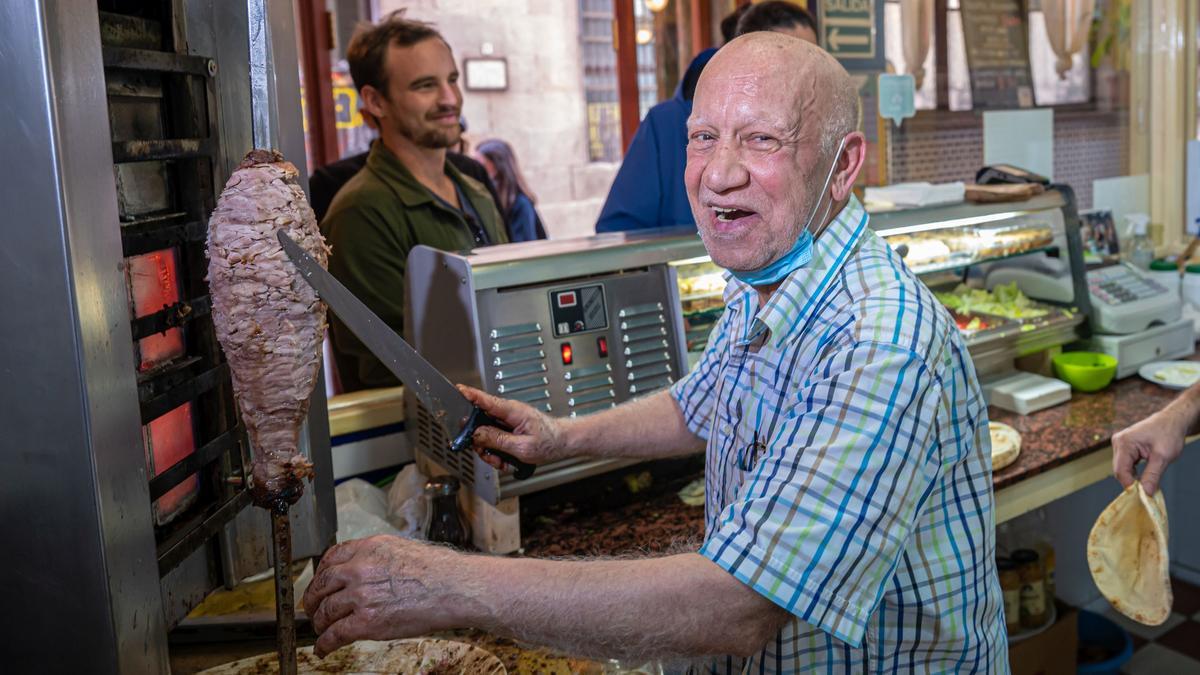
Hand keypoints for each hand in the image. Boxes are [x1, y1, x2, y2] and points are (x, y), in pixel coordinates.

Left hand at [302, 536, 473, 656]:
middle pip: (322, 584)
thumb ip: (377, 557)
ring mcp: (361, 595)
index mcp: (369, 548)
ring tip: (320, 630)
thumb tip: (366, 569)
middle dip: (312, 599)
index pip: (331, 558)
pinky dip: (324, 644)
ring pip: (325, 611)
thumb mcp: (401, 549)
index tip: (319, 582)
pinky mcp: (366, 622)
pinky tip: (323, 648)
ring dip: (319, 623)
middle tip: (311, 607)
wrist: (453, 588)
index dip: (320, 573)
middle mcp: (360, 569)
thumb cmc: (438, 571)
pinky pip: (335, 634)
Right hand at [458, 385, 571, 469]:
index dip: (468, 395)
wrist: (563, 443)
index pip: (484, 399)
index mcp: (511, 411)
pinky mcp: (509, 428)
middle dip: (480, 442)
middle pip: (480, 422)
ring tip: (501, 461)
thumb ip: (497, 440)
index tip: (455, 390)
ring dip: (490, 451)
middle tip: (489, 455)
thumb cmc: (550, 442)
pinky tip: (506, 460)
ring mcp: (508, 420)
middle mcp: (508, 413)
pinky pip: (495, 439)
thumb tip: (476, 434)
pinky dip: (498, 452)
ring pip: (486, 434)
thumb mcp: (521, 447)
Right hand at [1112, 409, 1186, 495]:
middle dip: (1133, 482)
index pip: (1121, 471)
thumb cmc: (1169, 434)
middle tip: (1149, 490)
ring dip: (1134, 477)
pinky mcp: (1124, 446)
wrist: (1172, 421)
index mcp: (1124, 442)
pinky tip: (1145, 474)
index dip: (1130, 485)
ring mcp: (1120, 444)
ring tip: (1149, 481)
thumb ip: (1152, 475)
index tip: (1143, 497)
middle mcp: (1118, 442)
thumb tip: (1145, 493)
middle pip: (1119, 470)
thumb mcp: (1163, 457)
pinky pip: (1126, 464)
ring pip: (1122, 468)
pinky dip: (1135, 471)